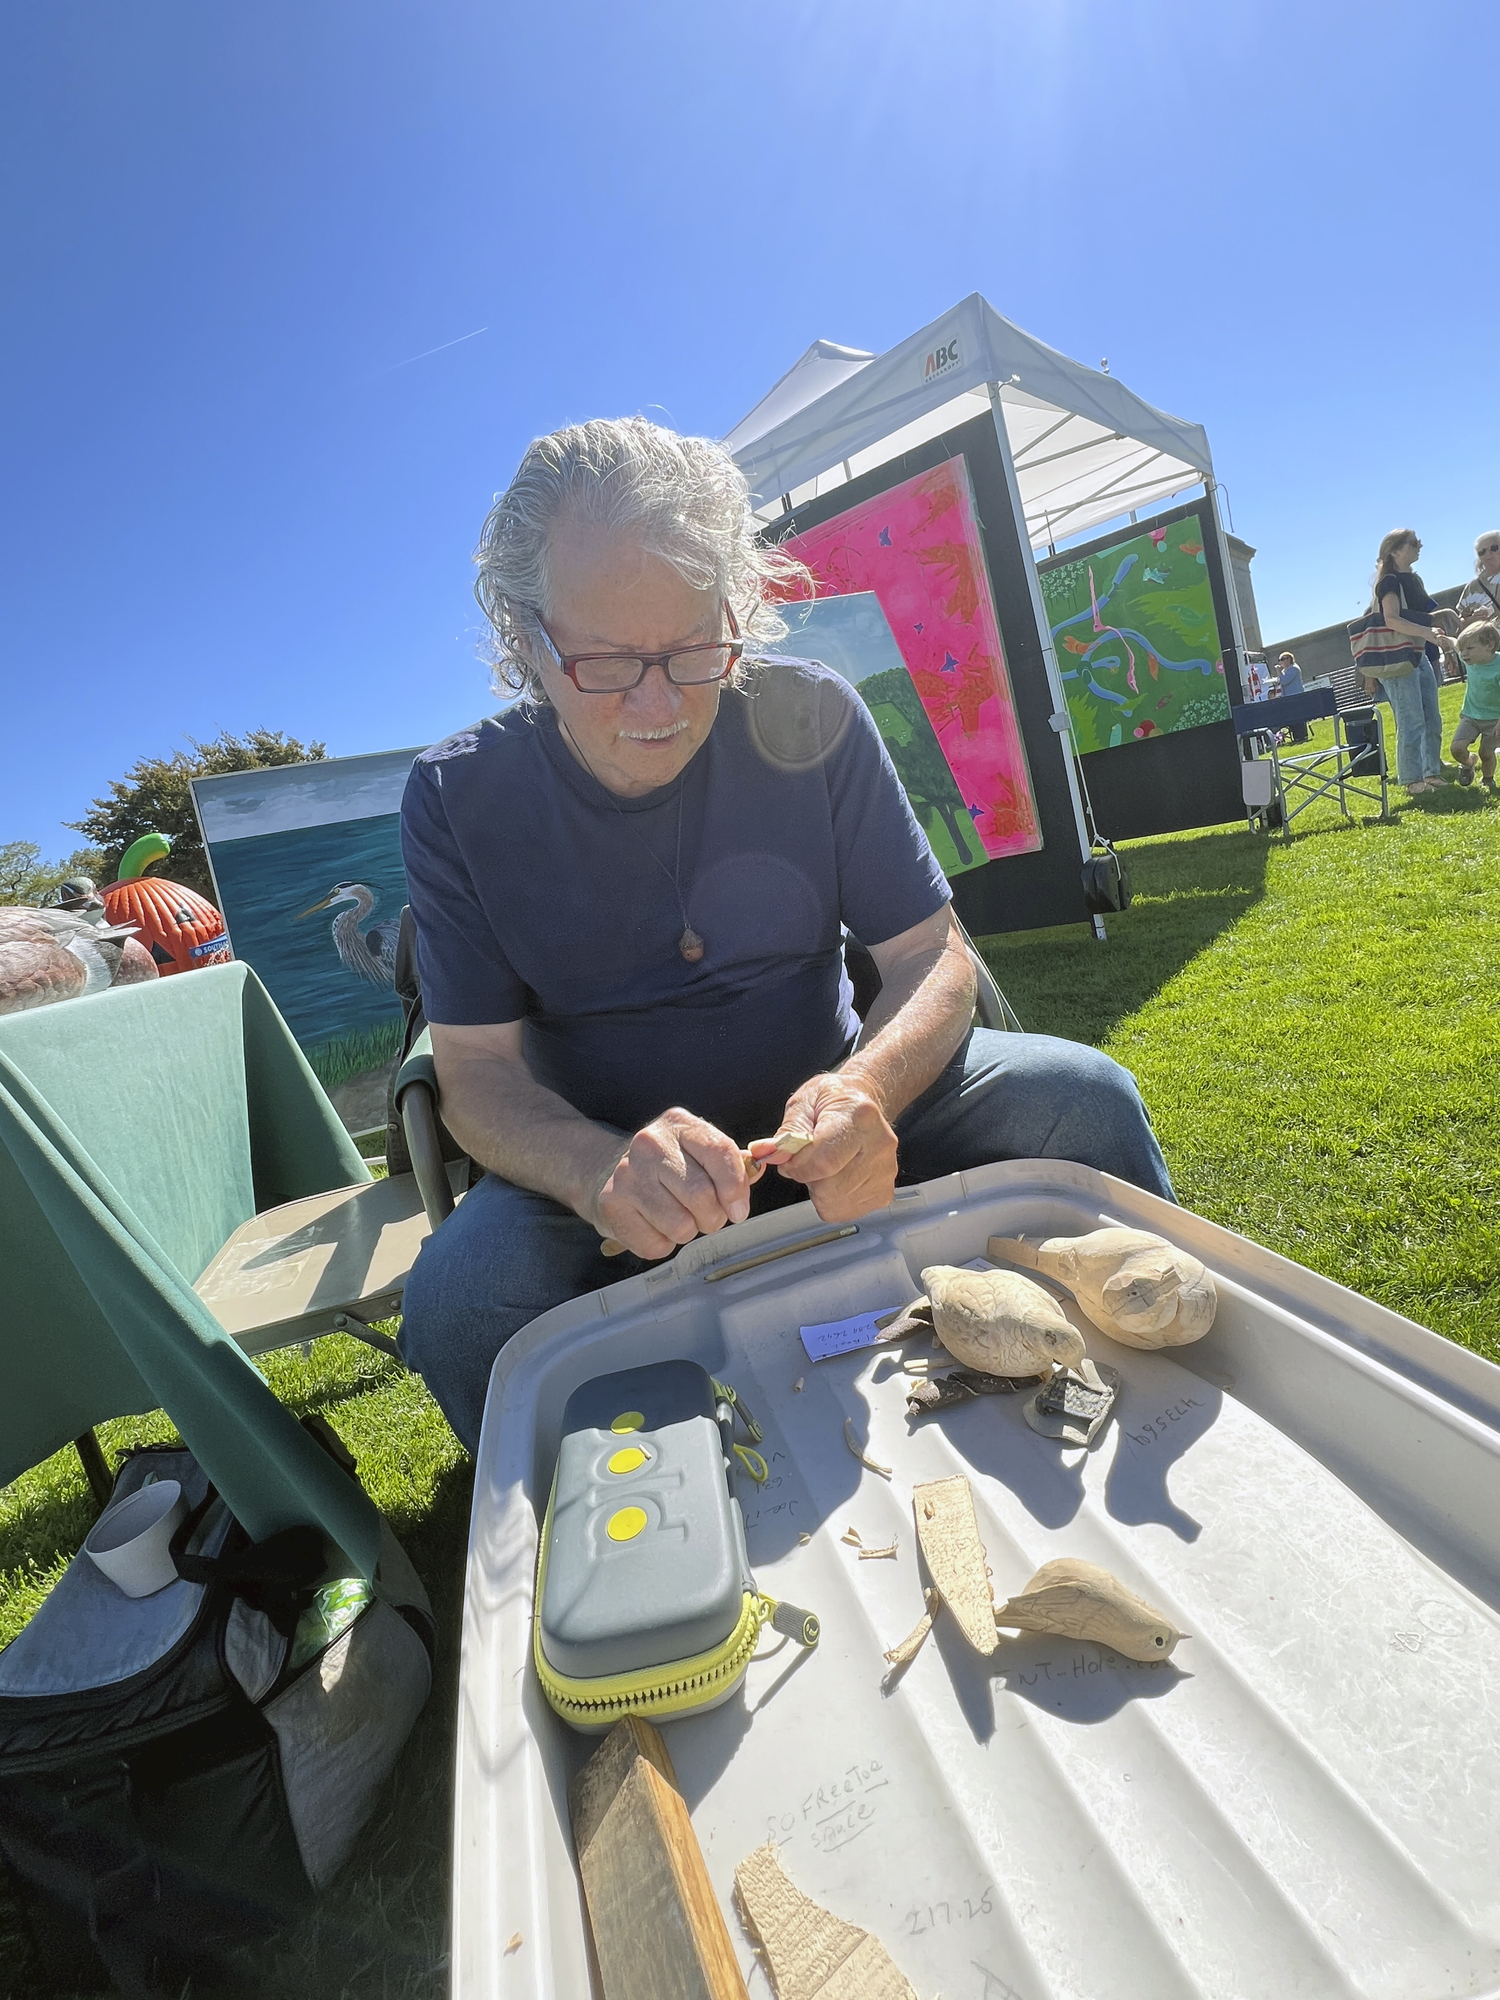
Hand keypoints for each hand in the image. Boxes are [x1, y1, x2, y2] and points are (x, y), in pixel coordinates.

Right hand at [586, 1108, 752, 1260]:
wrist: (607, 1172)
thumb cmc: (666, 1166)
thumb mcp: (698, 1152)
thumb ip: (731, 1163)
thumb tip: (758, 1171)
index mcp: (679, 1124)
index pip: (720, 1152)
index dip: (736, 1188)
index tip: (738, 1209)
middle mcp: (650, 1144)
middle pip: (702, 1195)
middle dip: (713, 1217)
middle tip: (707, 1216)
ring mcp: (627, 1174)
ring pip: (680, 1225)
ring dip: (688, 1231)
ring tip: (677, 1218)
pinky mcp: (611, 1205)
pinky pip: (655, 1244)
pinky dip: (662, 1244)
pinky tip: (654, 1225)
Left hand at [749, 1072, 899, 1222]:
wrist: (861, 1100)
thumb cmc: (832, 1101)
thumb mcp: (804, 1103)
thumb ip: (787, 1132)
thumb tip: (768, 1154)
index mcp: (859, 1118)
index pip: (824, 1162)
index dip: (798, 1167)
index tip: (790, 1159)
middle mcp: (879, 1146)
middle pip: (829, 1188)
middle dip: (808, 1178)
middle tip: (807, 1161)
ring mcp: (885, 1172)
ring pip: (834, 1202)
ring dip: (819, 1190)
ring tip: (825, 1166)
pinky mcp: (884, 1192)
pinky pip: (844, 1211)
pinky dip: (832, 1200)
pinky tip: (836, 1178)